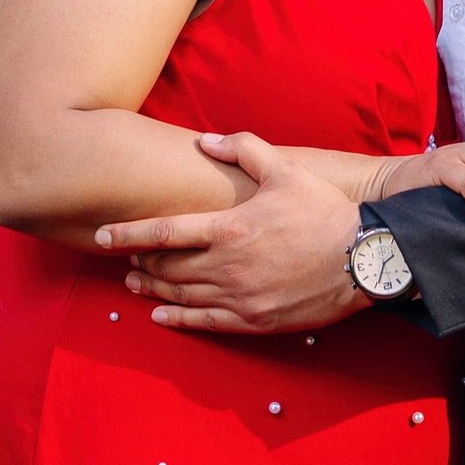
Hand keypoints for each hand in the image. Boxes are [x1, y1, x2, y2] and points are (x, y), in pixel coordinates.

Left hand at [97, 133, 365, 334]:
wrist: (362, 258)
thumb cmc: (322, 211)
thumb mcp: (284, 169)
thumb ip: (242, 150)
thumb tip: (205, 141)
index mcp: (229, 228)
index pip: (165, 232)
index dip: (129, 234)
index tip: (101, 236)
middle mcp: (227, 266)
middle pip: (167, 268)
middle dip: (140, 263)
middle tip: (123, 260)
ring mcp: (239, 298)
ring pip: (182, 296)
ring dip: (153, 291)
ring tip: (134, 284)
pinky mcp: (254, 320)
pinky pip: (205, 323)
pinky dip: (178, 320)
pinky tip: (161, 317)